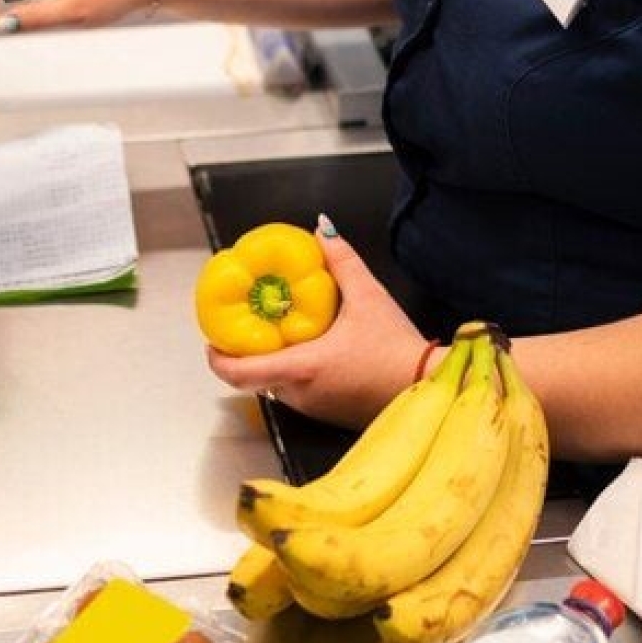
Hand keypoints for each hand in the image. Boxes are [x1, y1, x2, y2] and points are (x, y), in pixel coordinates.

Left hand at [206, 221, 427, 427]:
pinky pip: (297, 393)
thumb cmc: (398, 349)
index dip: (218, 358)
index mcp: (301, 368)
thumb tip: (322, 229)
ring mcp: (312, 408)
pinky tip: (308, 349)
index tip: (212, 340)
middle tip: (246, 325)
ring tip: (278, 331)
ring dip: (272, 362)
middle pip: (255, 377)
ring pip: (276, 386)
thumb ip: (341, 261)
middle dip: (247, 353)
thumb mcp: (369, 297)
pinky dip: (293, 372)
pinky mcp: (326, 413)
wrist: (429, 389)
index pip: (239, 373)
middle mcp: (300, 394)